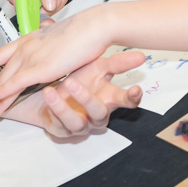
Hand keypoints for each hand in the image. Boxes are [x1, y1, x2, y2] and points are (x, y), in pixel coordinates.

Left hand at [0, 7, 116, 116]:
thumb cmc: (83, 32)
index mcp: (29, 38)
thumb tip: (48, 45)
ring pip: (6, 80)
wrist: (93, 27)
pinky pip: (15, 84)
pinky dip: (3, 94)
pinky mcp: (39, 68)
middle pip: (2, 71)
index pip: (0, 53)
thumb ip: (48, 45)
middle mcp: (25, 46)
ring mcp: (30, 57)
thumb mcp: (59, 38)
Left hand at [28, 50, 144, 137]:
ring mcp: (81, 125)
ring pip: (76, 123)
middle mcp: (97, 116)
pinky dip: (51, 109)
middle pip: (99, 113)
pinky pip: (58, 124)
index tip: (135, 89)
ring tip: (51, 91)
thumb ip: (117, 63)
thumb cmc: (81, 80)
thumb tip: (140, 55)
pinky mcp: (64, 131)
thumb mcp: (98, 67)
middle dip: (86, 99)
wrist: (55, 92)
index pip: (127, 102)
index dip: (132, 98)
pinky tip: (47, 96)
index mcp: (109, 98)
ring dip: (63, 107)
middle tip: (71, 82)